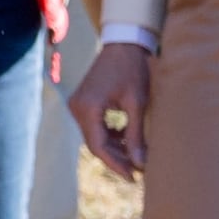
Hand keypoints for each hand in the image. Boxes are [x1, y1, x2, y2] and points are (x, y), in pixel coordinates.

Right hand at [69, 39, 152, 177]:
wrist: (124, 43)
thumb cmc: (132, 69)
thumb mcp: (137, 103)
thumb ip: (136, 135)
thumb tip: (140, 163)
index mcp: (88, 108)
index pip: (99, 146)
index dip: (116, 164)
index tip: (133, 176)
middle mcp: (77, 108)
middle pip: (95, 144)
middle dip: (116, 158)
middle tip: (136, 171)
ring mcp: (78, 104)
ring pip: (94, 137)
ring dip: (113, 147)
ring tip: (134, 157)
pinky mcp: (83, 102)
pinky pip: (94, 126)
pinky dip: (109, 135)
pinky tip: (125, 137)